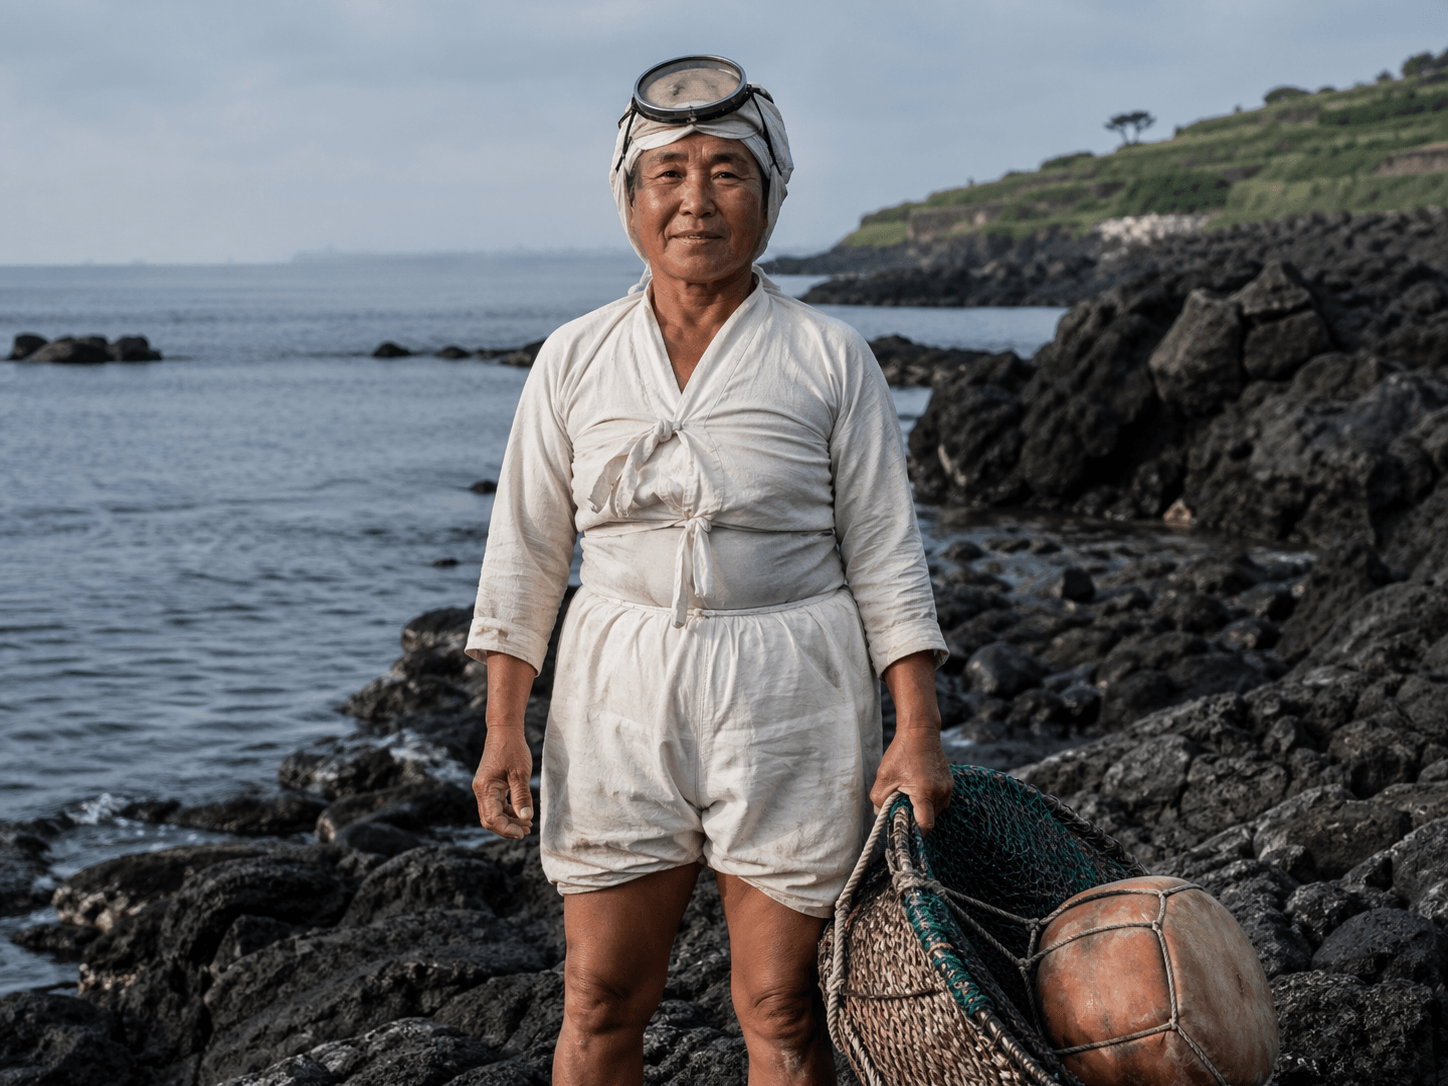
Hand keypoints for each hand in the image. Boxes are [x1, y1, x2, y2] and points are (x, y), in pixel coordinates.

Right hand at [473, 726, 533, 838]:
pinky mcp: (490, 785)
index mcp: (485, 789)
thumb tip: (525, 818)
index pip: (492, 818)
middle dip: (507, 828)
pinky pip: (496, 805)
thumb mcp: (520, 774)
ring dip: (509, 821)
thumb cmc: (512, 749)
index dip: (507, 829)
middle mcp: (481, 791)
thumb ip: (522, 796)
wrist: (504, 731)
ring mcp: (484, 788)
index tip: (523, 832)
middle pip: (490, 819)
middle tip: (527, 830)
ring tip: (527, 824)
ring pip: (493, 813)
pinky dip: (508, 811)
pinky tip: (521, 813)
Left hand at [873, 650, 952, 832]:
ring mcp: (947, 787)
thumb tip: (880, 815)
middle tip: (903, 809)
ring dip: (924, 809)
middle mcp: (940, 792)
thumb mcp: (884, 777)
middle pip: (931, 818)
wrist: (920, 732)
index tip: (906, 832)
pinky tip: (919, 788)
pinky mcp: (950, 783)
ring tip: (910, 795)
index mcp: (924, 792)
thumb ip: (879, 800)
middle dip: (917, 818)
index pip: (926, 825)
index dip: (916, 833)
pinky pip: (941, 800)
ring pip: (937, 810)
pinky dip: (930, 800)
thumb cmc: (900, 753)